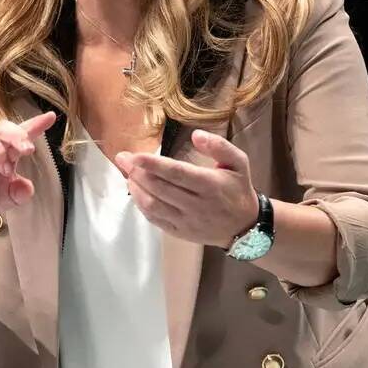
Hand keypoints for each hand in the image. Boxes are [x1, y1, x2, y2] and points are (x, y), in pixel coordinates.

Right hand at [0, 111, 56, 218]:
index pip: (20, 135)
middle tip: (28, 150)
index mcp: (6, 153)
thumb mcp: (8, 197)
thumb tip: (28, 188)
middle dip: (16, 135)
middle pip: (1, 130)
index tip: (50, 117)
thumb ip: (20, 193)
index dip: (35, 125)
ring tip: (6, 171)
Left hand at [115, 129, 259, 248]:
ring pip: (154, 205)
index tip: (135, 156)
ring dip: (136, 189)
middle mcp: (197, 205)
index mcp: (210, 185)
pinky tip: (137, 192)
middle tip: (123, 159)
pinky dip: (142, 206)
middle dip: (137, 173)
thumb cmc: (238, 189)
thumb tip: (195, 135)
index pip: (177, 173)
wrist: (244, 226)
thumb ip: (219, 146)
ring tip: (128, 174)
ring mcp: (186, 221)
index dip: (153, 165)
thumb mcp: (238, 162)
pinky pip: (155, 219)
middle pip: (160, 188)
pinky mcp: (179, 233)